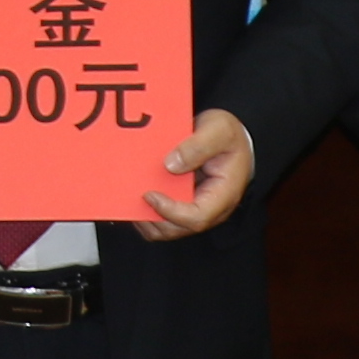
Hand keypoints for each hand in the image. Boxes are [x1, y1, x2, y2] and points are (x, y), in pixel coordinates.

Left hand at [134, 106, 256, 240]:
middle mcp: (210, 209)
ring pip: (167, 227)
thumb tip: (170, 165)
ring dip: (146, 217)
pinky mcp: (183, 204)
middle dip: (152, 217)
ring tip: (128, 197)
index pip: (197, 217)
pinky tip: (133, 194)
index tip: (149, 194)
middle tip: (131, 197)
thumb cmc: (229, 135)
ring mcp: (195, 208)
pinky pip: (163, 217)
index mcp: (223, 194)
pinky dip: (147, 210)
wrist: (230, 138)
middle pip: (178, 228)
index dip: (171, 211)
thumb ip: (197, 146)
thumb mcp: (219, 130)